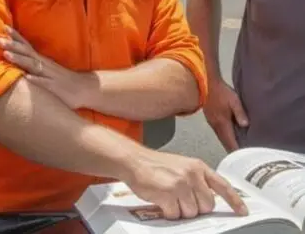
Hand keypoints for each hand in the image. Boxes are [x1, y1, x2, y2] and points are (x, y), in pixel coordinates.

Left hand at [0, 26, 95, 109]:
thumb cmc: (61, 80)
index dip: (16, 37)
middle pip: (26, 53)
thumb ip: (33, 64)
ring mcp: (49, 75)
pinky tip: (26, 77)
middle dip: (12, 46)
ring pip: (32, 65)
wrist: (85, 89)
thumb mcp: (45, 69)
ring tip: (6, 54)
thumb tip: (18, 58)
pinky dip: (35, 79)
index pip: (27, 46)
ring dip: (19, 59)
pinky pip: (44, 83)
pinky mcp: (54, 87)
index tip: (4, 27)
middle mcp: (44, 65)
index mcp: (41, 60)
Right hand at [123, 149, 247, 219]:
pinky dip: (168, 212)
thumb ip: (196, 180)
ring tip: (169, 198)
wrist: (132, 160)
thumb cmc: (153, 164)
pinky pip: (176, 214)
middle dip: (195, 208)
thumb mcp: (180, 166)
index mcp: (198, 166)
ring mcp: (181, 184)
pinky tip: (161, 201)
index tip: (242, 212)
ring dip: (180, 210)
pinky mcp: (168, 194)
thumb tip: (207, 201)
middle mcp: (192, 175)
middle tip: (181, 200)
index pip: (222, 186)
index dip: (234, 201)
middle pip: (207, 205)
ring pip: (192, 212)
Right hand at [203, 79, 247, 151]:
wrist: (206, 85)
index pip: (230, 141)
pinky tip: (229, 137)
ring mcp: (212, 123)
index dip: (236, 150)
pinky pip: (218, 132)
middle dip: (232, 150)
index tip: (243, 159)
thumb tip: (246, 126)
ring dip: (228, 143)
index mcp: (222, 123)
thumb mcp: (234, 101)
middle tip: (241, 158)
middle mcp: (216, 125)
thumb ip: (240, 113)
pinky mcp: (210, 119)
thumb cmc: (222, 92)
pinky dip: (225, 137)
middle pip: (225, 142)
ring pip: (221, 138)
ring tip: (237, 150)